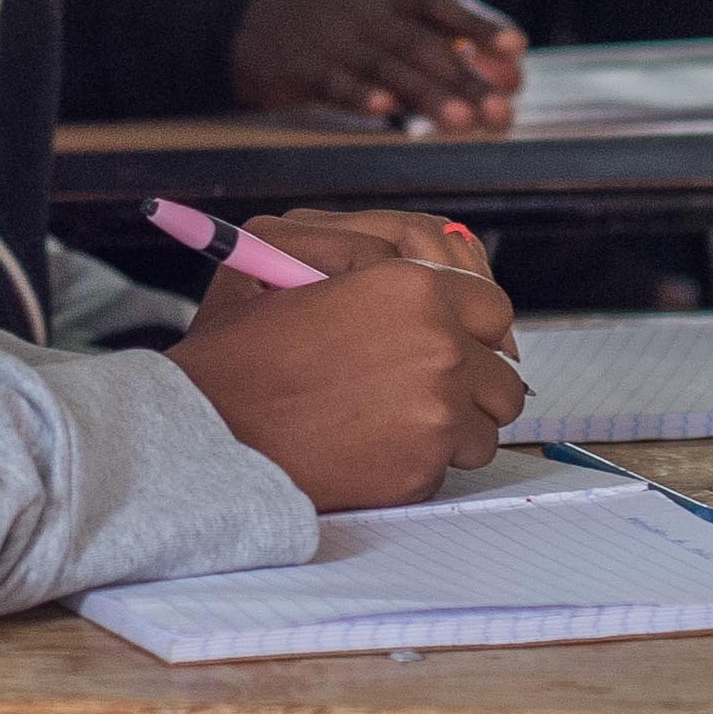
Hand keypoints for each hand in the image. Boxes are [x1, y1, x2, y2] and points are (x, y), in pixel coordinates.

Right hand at [171, 251, 527, 507]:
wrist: (210, 434)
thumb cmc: (240, 351)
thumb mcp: (281, 258)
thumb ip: (360, 244)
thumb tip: (425, 257)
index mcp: (411, 287)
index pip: (491, 307)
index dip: (474, 328)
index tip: (459, 342)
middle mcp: (438, 347)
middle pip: (503, 375)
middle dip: (474, 383)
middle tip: (431, 387)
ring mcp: (436, 413)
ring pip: (485, 426)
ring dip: (454, 426)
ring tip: (397, 420)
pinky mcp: (420, 469)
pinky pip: (449, 466)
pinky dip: (420, 462)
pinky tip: (373, 448)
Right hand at [230, 0, 524, 131]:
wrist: (244, 23)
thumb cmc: (326, 29)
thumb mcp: (374, 19)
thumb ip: (425, 41)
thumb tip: (490, 73)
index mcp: (389, 2)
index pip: (443, 6)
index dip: (481, 24)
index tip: (517, 47)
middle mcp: (369, 18)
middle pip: (425, 45)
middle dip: (467, 79)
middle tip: (500, 111)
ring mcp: (338, 43)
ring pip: (388, 67)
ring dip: (427, 94)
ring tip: (460, 121)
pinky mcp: (305, 70)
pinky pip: (335, 82)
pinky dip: (360, 95)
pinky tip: (383, 110)